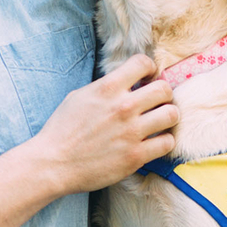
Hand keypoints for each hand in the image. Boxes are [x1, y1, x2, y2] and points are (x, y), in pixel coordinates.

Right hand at [35, 54, 178, 194]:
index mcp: (107, 88)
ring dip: (168, 116)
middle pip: (164, 88)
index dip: (149, 68)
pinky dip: (164, 141)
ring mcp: (131, 132)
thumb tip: (127, 82)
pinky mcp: (136, 156)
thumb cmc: (63, 129)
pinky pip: (167, 143)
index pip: (143, 62)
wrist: (54, 164)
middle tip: (155, 101)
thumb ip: (106, 87)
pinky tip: (154, 141)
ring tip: (159, 120)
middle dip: (162, 93)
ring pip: (172, 114)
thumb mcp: (80, 96)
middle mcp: (123, 107)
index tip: (147, 77)